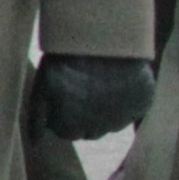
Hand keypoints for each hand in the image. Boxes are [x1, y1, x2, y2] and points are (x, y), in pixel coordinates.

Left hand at [37, 52, 153, 141]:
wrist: (103, 37)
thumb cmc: (67, 60)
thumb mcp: (44, 85)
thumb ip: (38, 116)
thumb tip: (36, 142)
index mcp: (71, 128)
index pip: (66, 132)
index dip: (63, 114)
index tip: (63, 94)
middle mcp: (98, 129)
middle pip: (90, 131)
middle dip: (84, 116)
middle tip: (82, 88)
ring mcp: (122, 119)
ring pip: (111, 123)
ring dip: (105, 109)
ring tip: (99, 82)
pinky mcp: (142, 106)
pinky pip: (133, 110)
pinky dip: (126, 100)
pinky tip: (118, 81)